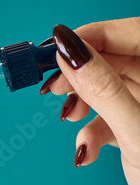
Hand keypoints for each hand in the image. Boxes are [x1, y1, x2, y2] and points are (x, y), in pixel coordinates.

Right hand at [40, 18, 139, 184]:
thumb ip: (104, 90)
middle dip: (80, 75)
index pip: (133, 33)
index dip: (93, 35)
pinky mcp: (136, 130)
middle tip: (53, 86)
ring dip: (83, 107)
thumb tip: (70, 52)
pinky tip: (84, 152)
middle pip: (114, 61)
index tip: (57, 45)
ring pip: (107, 91)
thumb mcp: (134, 132)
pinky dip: (90, 134)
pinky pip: (108, 120)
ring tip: (68, 120)